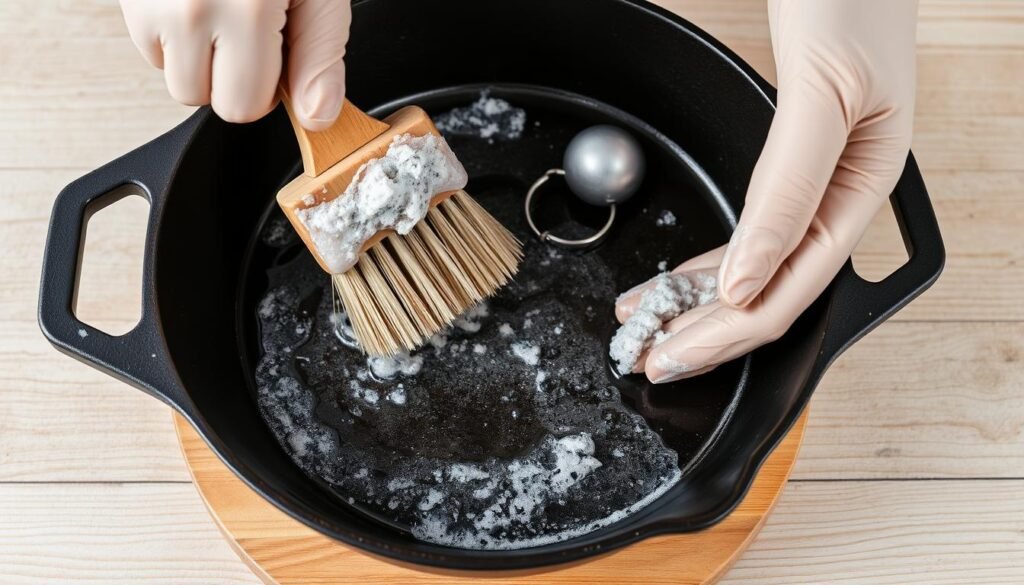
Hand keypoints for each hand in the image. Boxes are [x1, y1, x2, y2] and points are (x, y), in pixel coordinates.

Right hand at [119, 0, 350, 129]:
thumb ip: (321, 57)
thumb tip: (317, 116)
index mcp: (247, 11)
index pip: (242, 106)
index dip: (265, 91)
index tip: (275, 59)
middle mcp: (191, 6)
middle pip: (201, 98)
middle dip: (230, 78)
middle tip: (251, 32)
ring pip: (170, 74)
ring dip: (198, 57)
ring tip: (223, 11)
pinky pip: (147, 43)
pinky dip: (172, 31)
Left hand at [616, 0, 917, 382]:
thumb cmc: (854, 3)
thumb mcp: (824, 97)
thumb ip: (789, 191)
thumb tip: (745, 280)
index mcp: (862, 188)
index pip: (790, 291)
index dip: (727, 334)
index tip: (672, 356)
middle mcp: (838, 196)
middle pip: (767, 291)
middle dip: (702, 333)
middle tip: (643, 357)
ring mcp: (813, 183)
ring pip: (752, 268)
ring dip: (695, 304)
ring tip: (644, 326)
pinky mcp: (787, 163)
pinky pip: (747, 231)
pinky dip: (705, 262)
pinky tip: (675, 283)